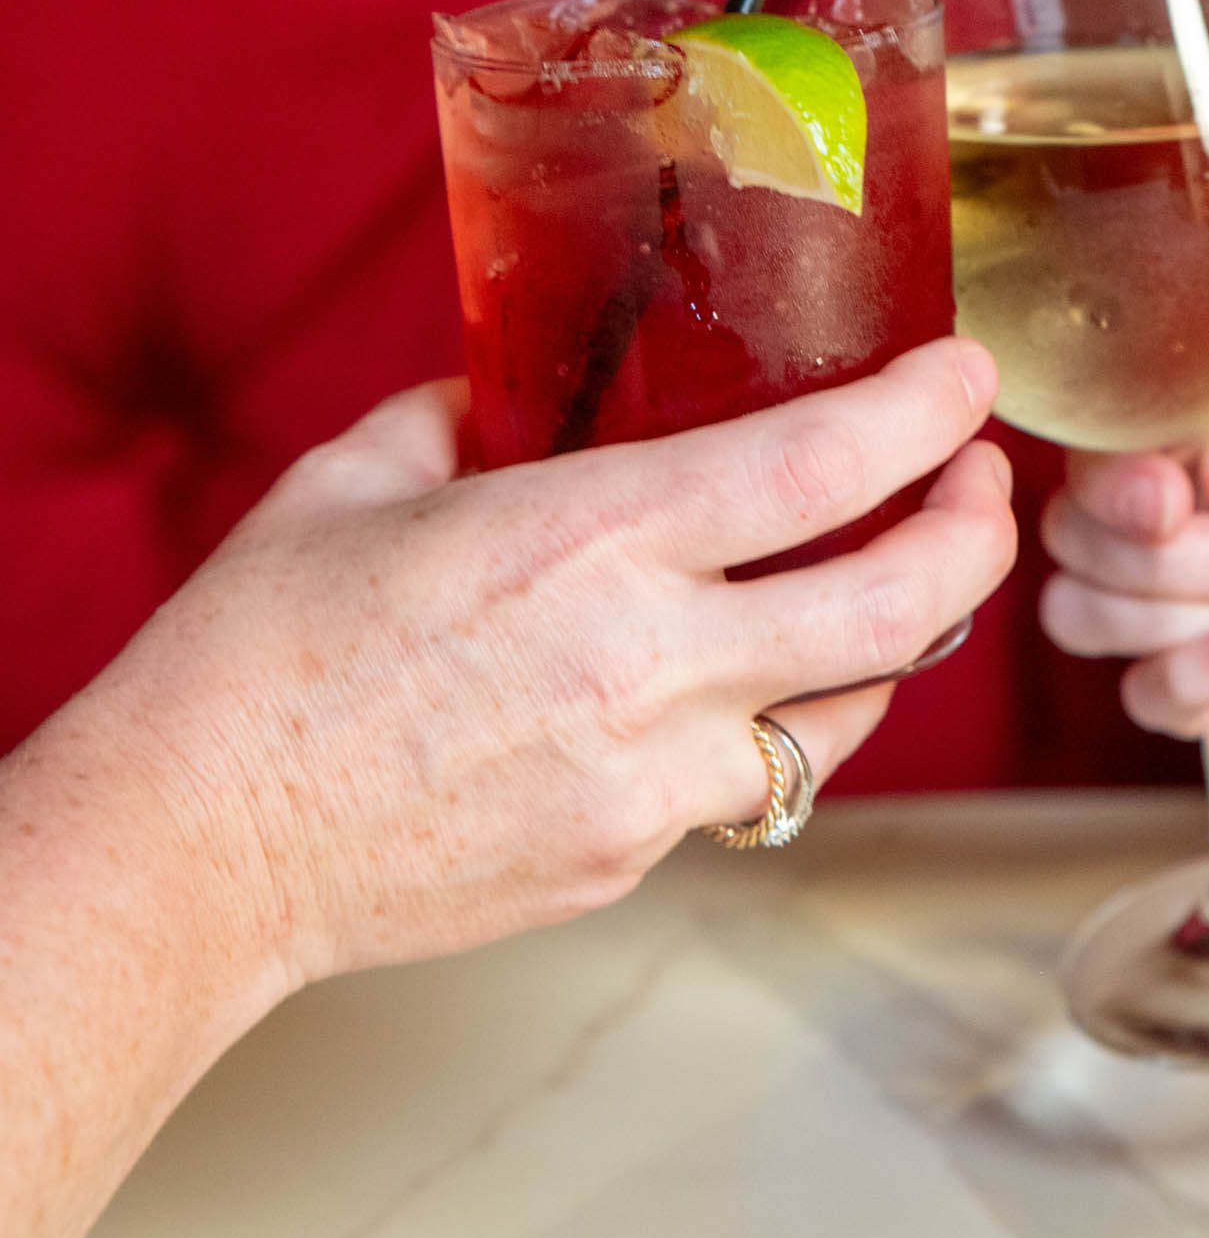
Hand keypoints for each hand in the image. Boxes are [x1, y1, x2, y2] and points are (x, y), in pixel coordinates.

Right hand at [86, 339, 1014, 995]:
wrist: (197, 851)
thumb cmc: (257, 657)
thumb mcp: (358, 480)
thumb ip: (462, 414)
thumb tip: (513, 387)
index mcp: (590, 541)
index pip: (820, 468)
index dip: (923, 414)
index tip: (964, 376)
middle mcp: (649, 663)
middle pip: (896, 605)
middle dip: (974, 533)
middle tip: (983, 486)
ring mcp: (650, 782)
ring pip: (852, 713)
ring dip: (902, 640)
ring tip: (901, 580)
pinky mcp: (629, 860)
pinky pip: (753, 786)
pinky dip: (784, 726)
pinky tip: (765, 683)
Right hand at [1040, 380, 1208, 783]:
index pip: (1121, 435)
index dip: (1122, 473)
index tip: (1170, 502)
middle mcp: (1187, 512)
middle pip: (1076, 524)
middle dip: (1156, 557)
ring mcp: (1181, 604)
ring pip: (1078, 606)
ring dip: (1160, 616)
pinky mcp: (1196, 686)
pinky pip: (1136, 690)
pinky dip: (1185, 681)